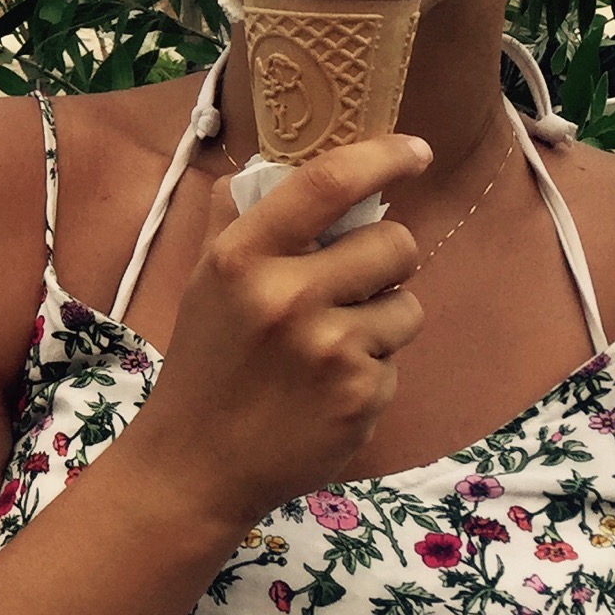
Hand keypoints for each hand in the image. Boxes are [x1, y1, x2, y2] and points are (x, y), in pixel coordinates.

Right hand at [125, 135, 430, 537]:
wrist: (198, 464)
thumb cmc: (206, 363)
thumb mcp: (205, 282)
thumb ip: (239, 220)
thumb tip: (274, 163)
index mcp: (243, 257)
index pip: (328, 183)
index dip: (383, 157)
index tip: (415, 150)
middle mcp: (288, 296)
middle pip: (395, 243)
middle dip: (385, 259)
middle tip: (352, 285)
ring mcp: (329, 349)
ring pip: (408, 306)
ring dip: (383, 321)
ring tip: (331, 346)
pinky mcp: (361, 397)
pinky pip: (397, 361)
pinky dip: (371, 371)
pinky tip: (327, 390)